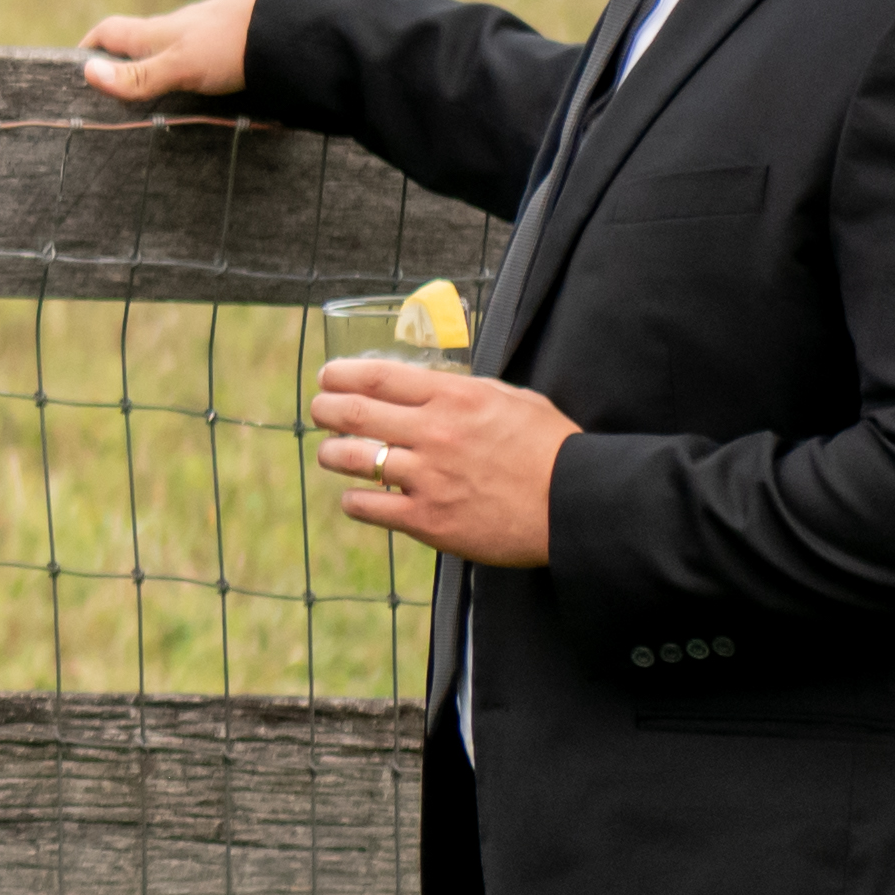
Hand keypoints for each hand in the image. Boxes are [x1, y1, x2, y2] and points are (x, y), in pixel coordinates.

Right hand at [77, 0, 260, 108]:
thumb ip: (137, 76)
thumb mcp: (178, 66)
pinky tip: (198, 95)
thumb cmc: (230, 43)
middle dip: (120, 62)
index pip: (109, 32)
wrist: (290, 27)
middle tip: (109, 93)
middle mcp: (177, 31)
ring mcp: (204, 38)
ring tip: (152, 103)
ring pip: (169, 53)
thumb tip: (88, 74)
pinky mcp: (230, 49)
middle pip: (137, 43)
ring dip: (155, 71)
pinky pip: (199, 62)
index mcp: (156, 32)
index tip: (76, 69)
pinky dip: (189, 77)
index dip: (88, 47)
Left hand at [311, 351, 569, 564]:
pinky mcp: (428, 520)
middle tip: (319, 410)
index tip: (327, 376)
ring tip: (332, 454)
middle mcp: (434, 433)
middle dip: (324, 409)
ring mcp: (428, 478)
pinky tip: (356, 497)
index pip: (378, 376)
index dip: (341, 374)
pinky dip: (353, 500)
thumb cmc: (552, 449)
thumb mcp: (513, 400)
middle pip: (353, 413)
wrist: (575, 505)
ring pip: (351, 459)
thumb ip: (468, 391)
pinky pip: (368, 507)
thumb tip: (437, 384)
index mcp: (454, 397)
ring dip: (331, 454)